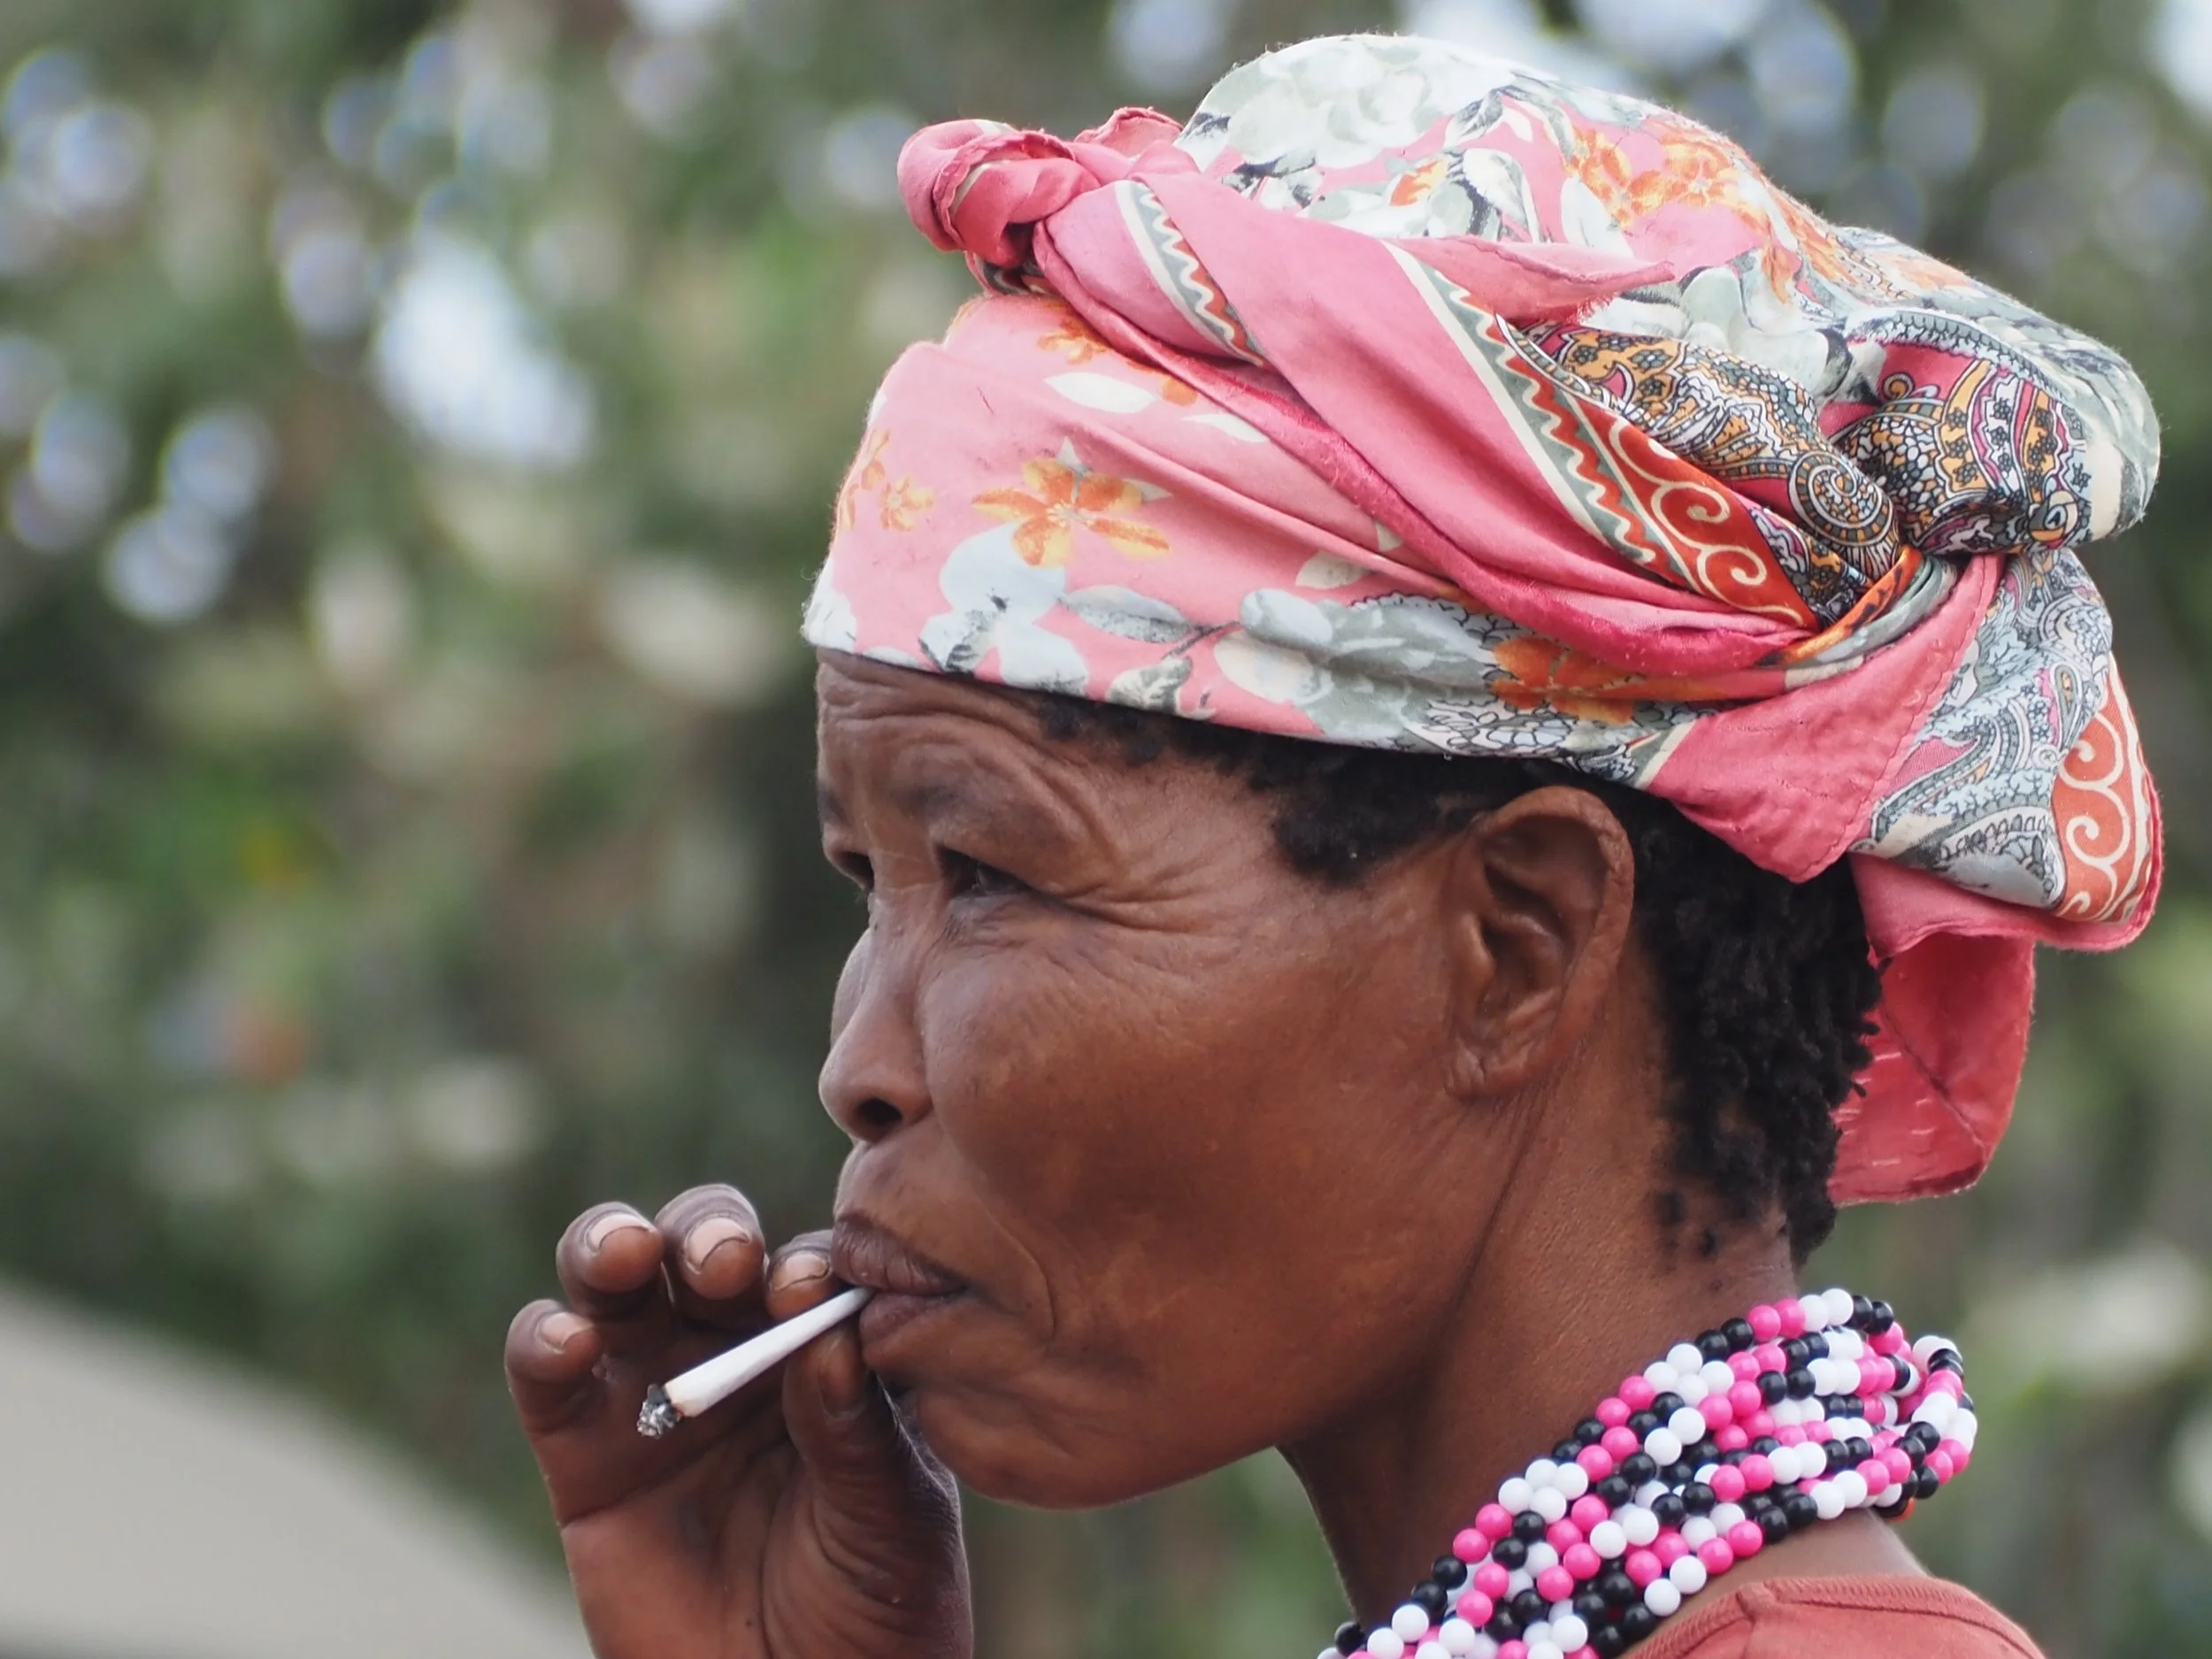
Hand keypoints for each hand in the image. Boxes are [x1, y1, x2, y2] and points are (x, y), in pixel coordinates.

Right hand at [506, 1186, 970, 1658]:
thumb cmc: (876, 1604)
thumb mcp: (892, 1515)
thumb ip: (855, 1427)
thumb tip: (824, 1333)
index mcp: (829, 1345)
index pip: (811, 1268)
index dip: (806, 1265)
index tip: (809, 1292)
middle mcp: (741, 1346)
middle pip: (709, 1243)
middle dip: (710, 1232)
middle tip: (724, 1262)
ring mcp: (656, 1390)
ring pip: (617, 1278)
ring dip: (612, 1243)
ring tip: (625, 1254)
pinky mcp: (582, 1451)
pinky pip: (547, 1372)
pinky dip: (544, 1339)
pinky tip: (567, 1342)